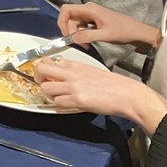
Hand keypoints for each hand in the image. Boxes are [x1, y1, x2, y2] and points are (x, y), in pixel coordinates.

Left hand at [34, 57, 166, 130]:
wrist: (128, 94)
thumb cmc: (114, 84)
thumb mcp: (91, 70)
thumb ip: (75, 71)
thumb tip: (62, 74)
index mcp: (76, 64)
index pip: (49, 61)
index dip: (44, 68)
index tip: (46, 73)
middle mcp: (71, 73)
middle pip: (41, 70)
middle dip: (38, 77)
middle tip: (44, 84)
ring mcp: (73, 86)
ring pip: (45, 87)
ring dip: (48, 94)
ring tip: (57, 96)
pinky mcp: (77, 100)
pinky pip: (57, 102)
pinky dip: (59, 105)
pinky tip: (67, 104)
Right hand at [56, 2, 159, 48]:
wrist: (137, 32)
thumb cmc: (124, 31)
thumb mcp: (105, 35)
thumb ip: (87, 36)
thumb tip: (72, 38)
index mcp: (90, 9)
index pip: (66, 10)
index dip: (62, 21)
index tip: (66, 35)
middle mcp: (88, 9)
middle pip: (69, 17)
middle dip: (70, 31)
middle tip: (77, 43)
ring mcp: (91, 14)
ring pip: (74, 23)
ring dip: (76, 34)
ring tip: (85, 45)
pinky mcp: (93, 20)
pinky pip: (81, 26)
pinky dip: (81, 34)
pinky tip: (87, 42)